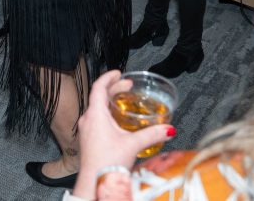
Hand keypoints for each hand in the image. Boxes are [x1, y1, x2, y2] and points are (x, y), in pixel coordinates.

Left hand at [72, 70, 174, 198]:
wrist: (95, 182)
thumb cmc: (107, 163)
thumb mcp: (133, 144)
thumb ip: (152, 134)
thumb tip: (168, 128)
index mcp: (95, 114)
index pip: (99, 87)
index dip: (108, 77)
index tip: (118, 72)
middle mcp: (87, 119)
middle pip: (98, 96)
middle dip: (113, 88)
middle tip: (126, 85)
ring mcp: (85, 129)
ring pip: (96, 108)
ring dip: (109, 101)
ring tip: (122, 101)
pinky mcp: (87, 139)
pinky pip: (95, 119)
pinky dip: (106, 114)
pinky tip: (116, 122)